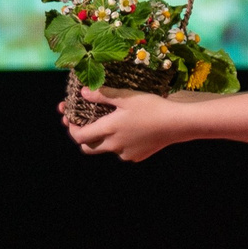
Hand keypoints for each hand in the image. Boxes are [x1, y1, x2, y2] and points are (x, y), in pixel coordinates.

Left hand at [61, 87, 179, 160]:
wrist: (177, 124)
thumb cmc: (152, 107)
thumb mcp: (126, 96)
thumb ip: (103, 94)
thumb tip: (83, 92)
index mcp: (108, 130)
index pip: (79, 136)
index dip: (71, 128)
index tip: (70, 118)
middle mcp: (114, 146)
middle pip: (88, 148)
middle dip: (82, 137)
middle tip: (84, 124)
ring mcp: (125, 153)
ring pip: (106, 149)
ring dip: (103, 140)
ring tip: (110, 124)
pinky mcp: (137, 156)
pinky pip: (122, 151)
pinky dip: (120, 142)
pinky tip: (129, 130)